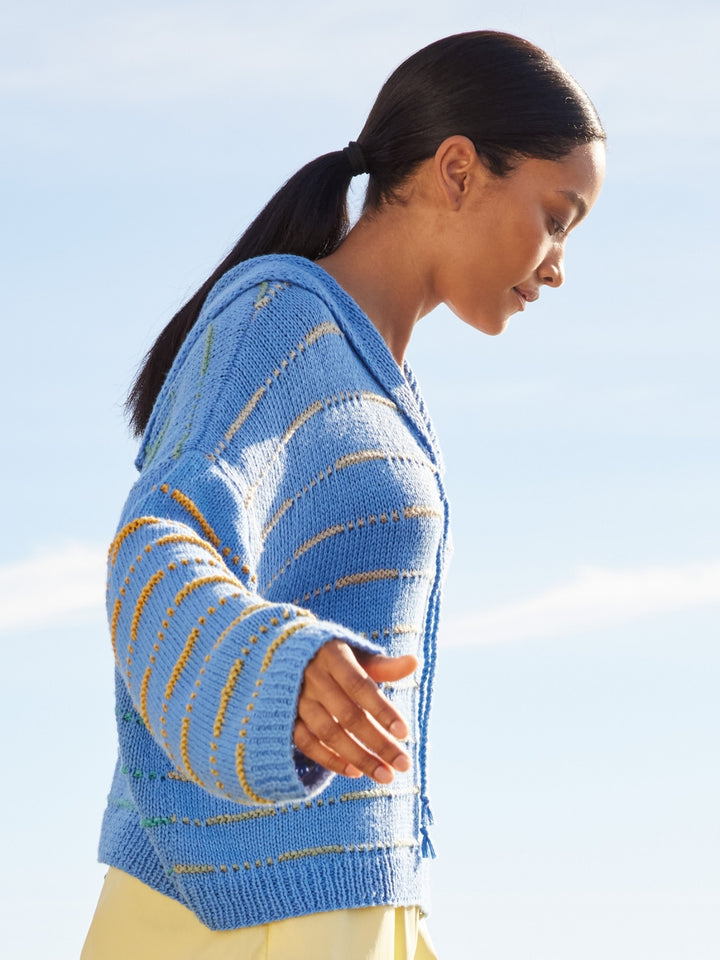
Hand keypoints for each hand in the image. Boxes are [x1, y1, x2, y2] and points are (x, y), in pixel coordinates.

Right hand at [293, 640, 416, 783]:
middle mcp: (313, 678)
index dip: (382, 710)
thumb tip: (414, 662)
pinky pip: (307, 743)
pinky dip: (330, 760)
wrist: (284, 655)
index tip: (405, 733)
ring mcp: (297, 699)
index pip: (360, 686)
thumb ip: (383, 665)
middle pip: (348, 715)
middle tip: (403, 765)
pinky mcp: (287, 718)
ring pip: (328, 733)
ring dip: (358, 757)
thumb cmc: (332, 657)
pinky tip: (355, 772)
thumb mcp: (356, 653)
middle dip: (377, 742)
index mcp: (333, 656)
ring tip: (385, 775)